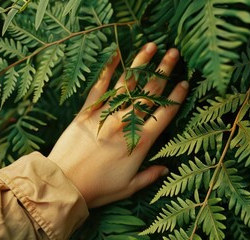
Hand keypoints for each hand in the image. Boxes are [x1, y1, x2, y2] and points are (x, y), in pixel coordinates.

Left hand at [48, 43, 188, 207]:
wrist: (64, 183)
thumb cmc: (98, 188)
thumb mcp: (129, 187)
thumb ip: (149, 175)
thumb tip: (166, 169)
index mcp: (140, 141)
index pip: (164, 113)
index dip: (176, 96)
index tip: (184, 81)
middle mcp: (126, 123)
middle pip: (149, 93)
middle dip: (163, 71)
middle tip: (173, 53)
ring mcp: (106, 114)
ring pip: (127, 85)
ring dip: (140, 64)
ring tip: (150, 47)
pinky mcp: (87, 112)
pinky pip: (99, 87)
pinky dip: (107, 70)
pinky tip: (115, 55)